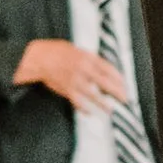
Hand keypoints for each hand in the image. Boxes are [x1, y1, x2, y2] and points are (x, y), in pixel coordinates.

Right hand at [12, 39, 130, 112]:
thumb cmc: (56, 51)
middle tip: (124, 98)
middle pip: (104, 82)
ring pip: (92, 95)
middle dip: (116, 91)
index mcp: (87, 58)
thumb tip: (101, 68)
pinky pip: (77, 101)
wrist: (38, 58)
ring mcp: (75, 80)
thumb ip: (89, 59)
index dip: (118, 77)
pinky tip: (88, 112)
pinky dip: (83, 108)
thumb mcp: (76, 50)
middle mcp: (83, 69)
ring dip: (102, 104)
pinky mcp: (66, 89)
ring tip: (110, 110)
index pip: (108, 68)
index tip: (124, 84)